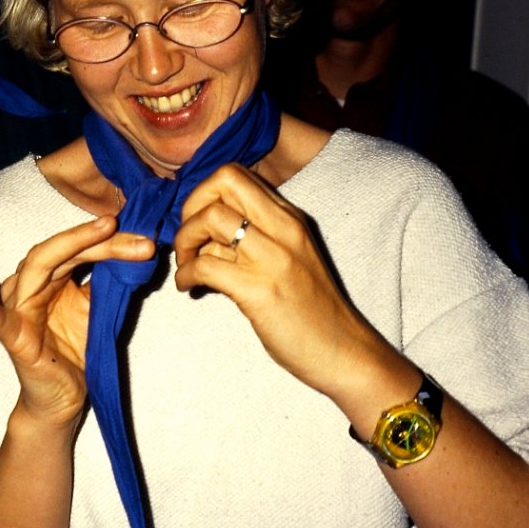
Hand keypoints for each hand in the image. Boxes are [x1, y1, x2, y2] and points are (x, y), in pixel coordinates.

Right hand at [0, 216, 153, 428]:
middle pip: (61, 251)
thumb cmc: (76, 351)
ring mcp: (18, 308)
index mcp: (50, 277)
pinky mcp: (13, 337)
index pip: (77, 249)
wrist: (65, 398)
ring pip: (37, 267)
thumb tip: (137, 248)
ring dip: (73, 246)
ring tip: (104, 232)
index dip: (109, 241)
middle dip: (99, 240)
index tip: (143, 237)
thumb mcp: (96, 310)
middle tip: (136, 236)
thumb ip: (106, 282)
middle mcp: (30, 285)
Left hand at [173, 163, 391, 394]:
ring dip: (185, 241)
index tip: (197, 224)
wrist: (344, 351)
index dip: (204, 194)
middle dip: (190, 207)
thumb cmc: (311, 311)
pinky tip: (189, 287)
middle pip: (222, 180)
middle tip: (188, 241)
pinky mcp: (259, 289)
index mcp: (289, 218)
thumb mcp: (286, 259)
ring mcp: (273, 256)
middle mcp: (283, 228)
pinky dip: (186, 274)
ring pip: (210, 218)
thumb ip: (249, 240)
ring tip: (187, 266)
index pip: (236, 175)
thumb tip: (202, 237)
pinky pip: (205, 265)